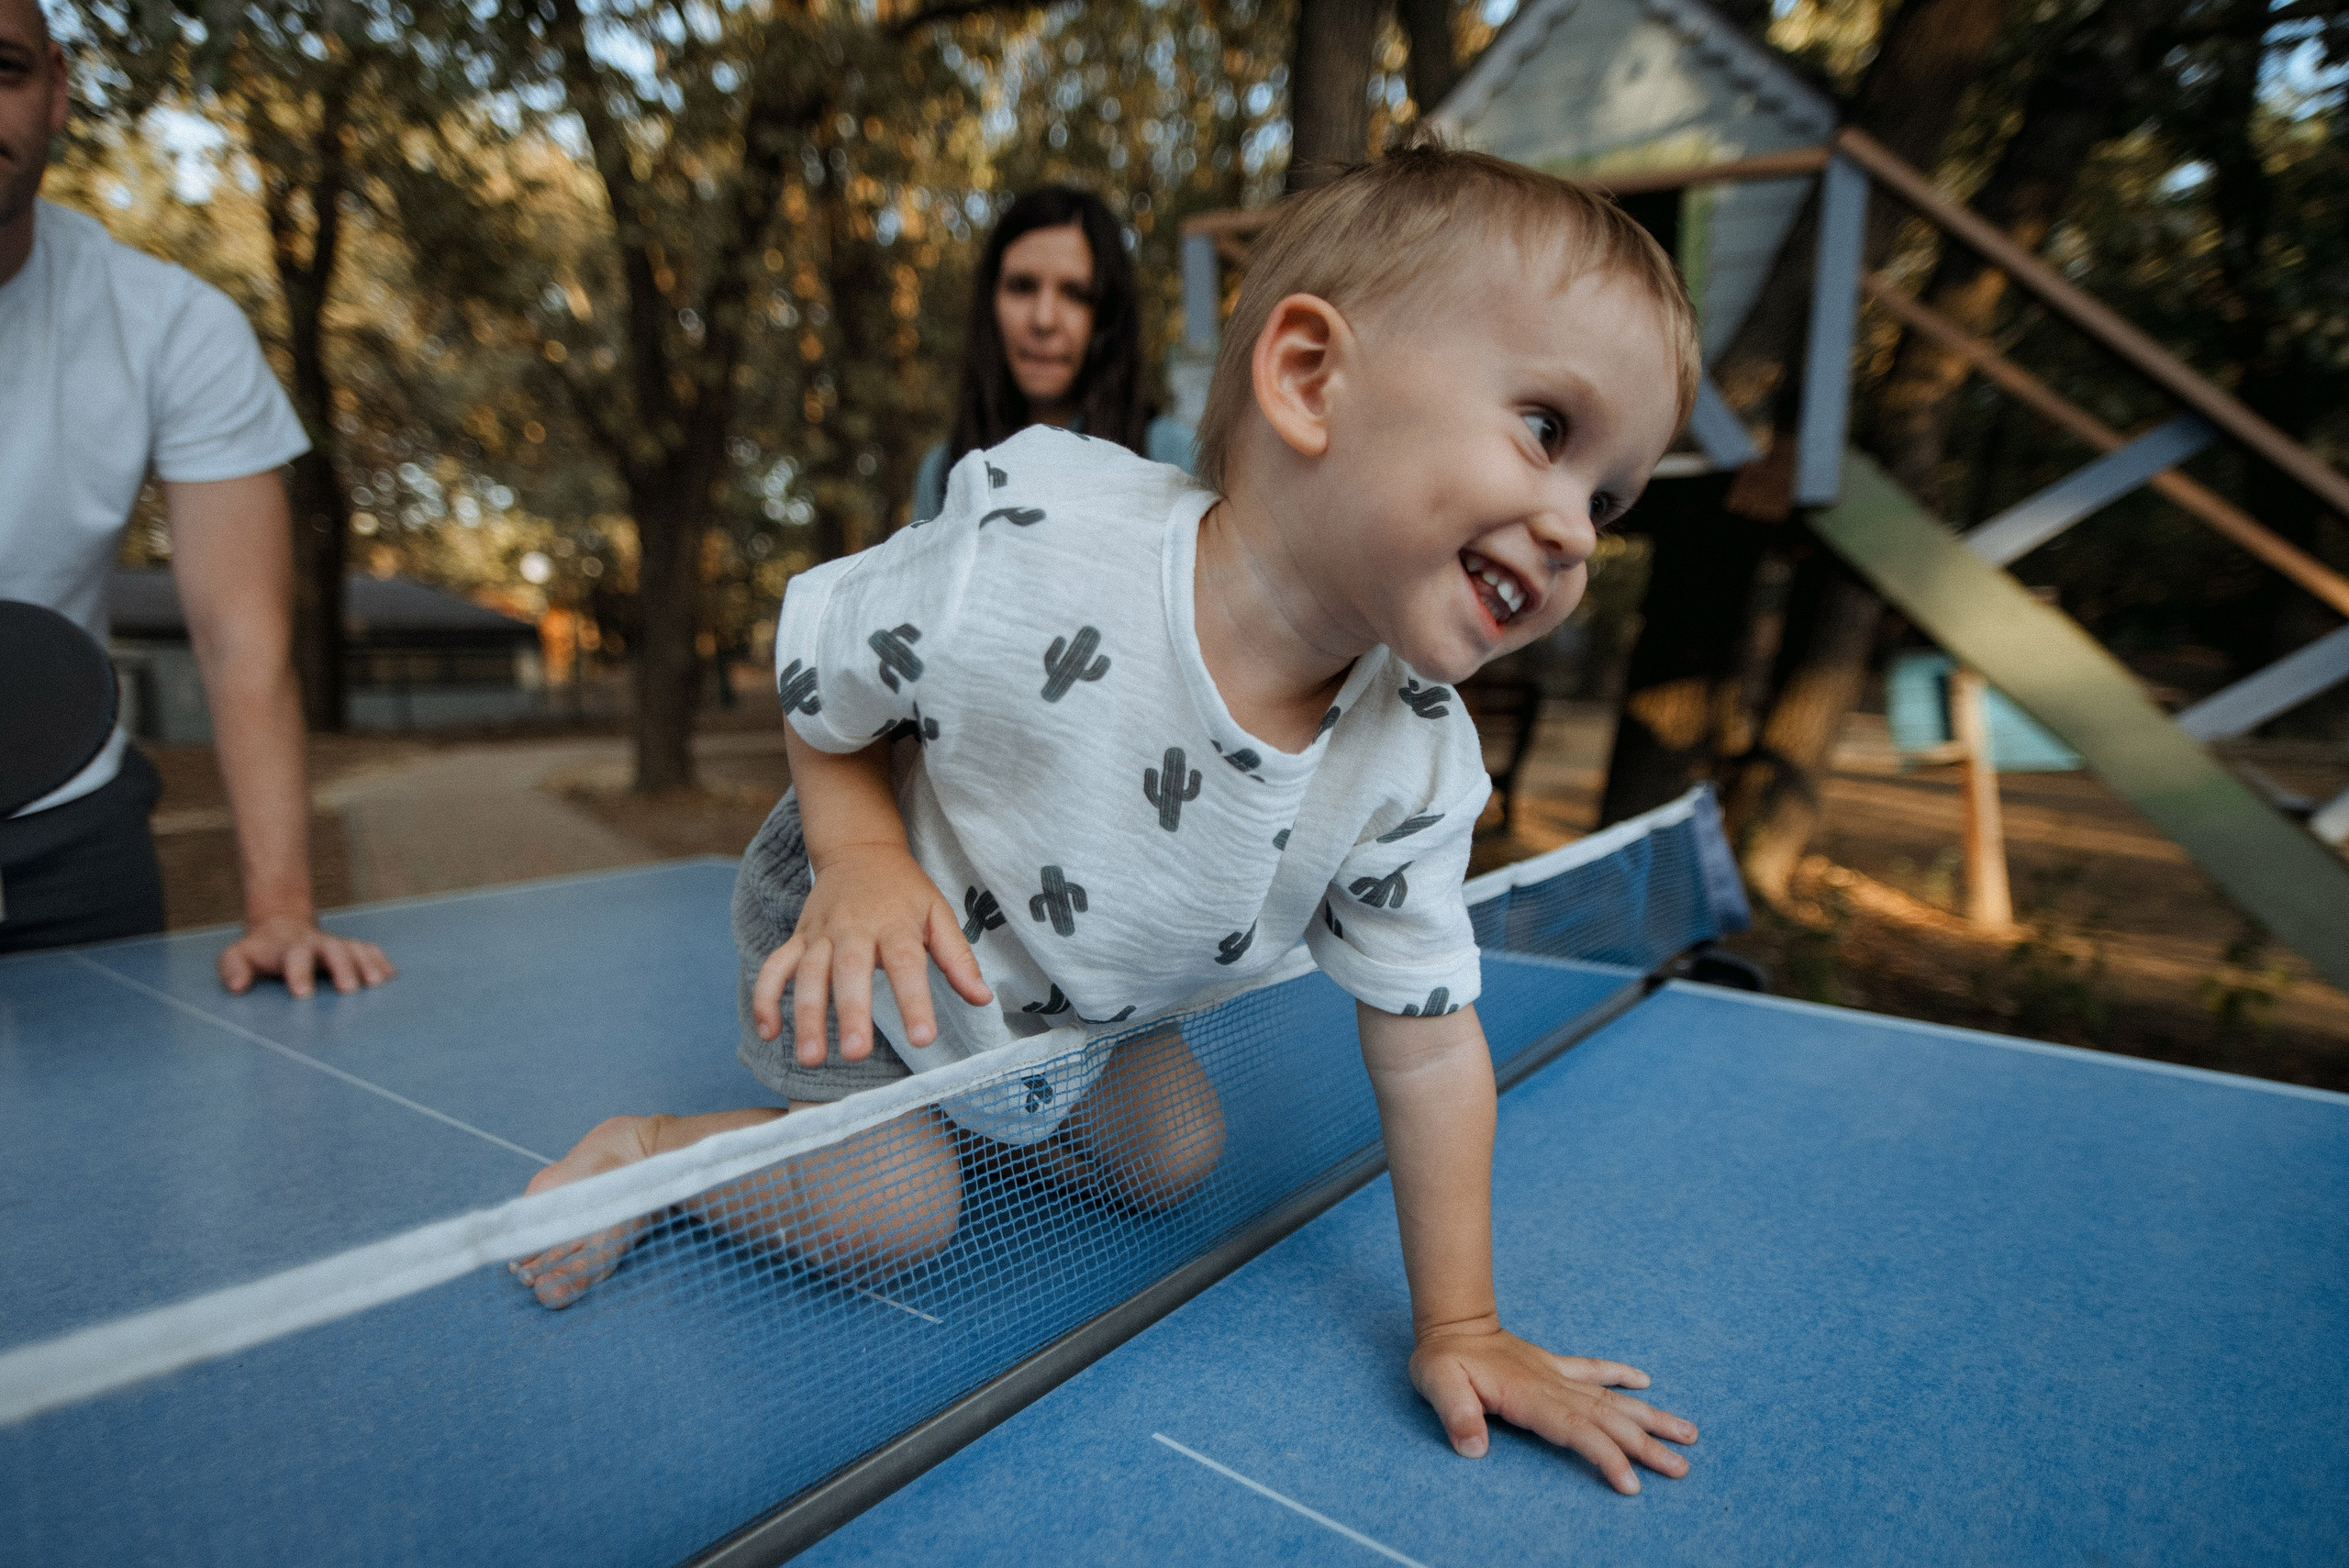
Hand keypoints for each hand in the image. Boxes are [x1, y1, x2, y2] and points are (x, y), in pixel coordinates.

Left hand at [217, 913, 396, 996]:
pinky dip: (381, 962)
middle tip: (349, 990)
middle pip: (334, 950)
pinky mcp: (352, 948)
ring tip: (378, 983)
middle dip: (343, 968)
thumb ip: (233, 968)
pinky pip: (370, 951)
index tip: (302, 994)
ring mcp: (338, 944)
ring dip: (368, 965)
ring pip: (356, 949)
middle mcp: (318, 943)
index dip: (300, 972)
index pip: (296, 955)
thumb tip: (238, 987)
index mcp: (290, 948)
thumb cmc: (259, 951)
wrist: (281, 927)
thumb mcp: (237, 956)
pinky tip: (391, 977)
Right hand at [751, 840, 992, 1063]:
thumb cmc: (904, 890)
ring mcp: (820, 933)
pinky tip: (769, 1033)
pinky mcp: (798, 938)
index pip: (906, 963)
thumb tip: (982, 998)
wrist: (859, 849)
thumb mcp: (938, 913)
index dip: (914, 1001)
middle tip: (855, 1052)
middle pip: (850, 970)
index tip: (923, 1038)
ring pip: (807, 974)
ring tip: (812, 1058)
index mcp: (896, 923)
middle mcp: (854, 928)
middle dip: (850, 1012)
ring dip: (806, 1016)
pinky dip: (766, 998)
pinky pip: (774, 968)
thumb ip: (958, 958)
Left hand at [1409, 1317, 1695, 1492]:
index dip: (1606, 1455)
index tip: (1632, 1482)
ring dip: (1649, 1417)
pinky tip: (1647, 1382)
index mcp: (1529, 1396)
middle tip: (1682, 1467)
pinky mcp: (1554, 1365)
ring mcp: (1557, 1374)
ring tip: (1687, 1434)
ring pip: (1611, 1398)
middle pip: (1608, 1418)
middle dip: (1646, 1444)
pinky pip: (1595, 1369)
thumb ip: (1456, 1415)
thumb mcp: (1437, 1385)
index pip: (1577, 1430)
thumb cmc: (1443, 1360)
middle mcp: (1552, 1385)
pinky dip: (1621, 1374)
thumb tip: (1473, 1447)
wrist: (1452, 1322)